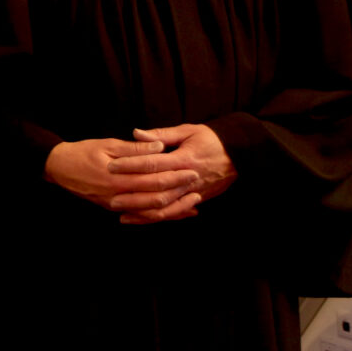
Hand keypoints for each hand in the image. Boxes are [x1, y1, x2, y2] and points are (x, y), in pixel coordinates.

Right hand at [44, 136, 199, 221]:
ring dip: (173, 209)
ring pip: (151, 213)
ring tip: (193, 203)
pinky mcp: (115, 209)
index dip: (174, 175)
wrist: (59, 168)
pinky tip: (176, 213)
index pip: (152, 178)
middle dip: (178, 191)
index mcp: (117, 178)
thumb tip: (159, 146)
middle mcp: (118, 196)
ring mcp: (116, 206)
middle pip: (155, 198)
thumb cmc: (83, 152)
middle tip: (197, 184)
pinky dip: (160, 215)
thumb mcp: (107, 144)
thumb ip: (134, 148)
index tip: (192, 169)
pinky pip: (142, 216)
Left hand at [105, 125, 236, 223]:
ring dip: (143, 212)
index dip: (131, 165)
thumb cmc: (211, 139)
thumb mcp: (187, 131)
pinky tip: (142, 219)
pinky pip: (175, 212)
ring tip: (121, 214)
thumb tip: (136, 133)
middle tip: (111, 197)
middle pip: (156, 190)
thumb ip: (161, 135)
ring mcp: (193, 192)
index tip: (111, 166)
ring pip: (165, 207)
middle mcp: (188, 178)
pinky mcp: (197, 199)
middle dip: (133, 195)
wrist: (240, 154)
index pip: (152, 163)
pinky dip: (158, 217)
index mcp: (183, 159)